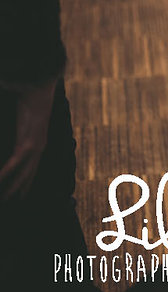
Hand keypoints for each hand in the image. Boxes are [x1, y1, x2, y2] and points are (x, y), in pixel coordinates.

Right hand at [0, 79, 56, 200]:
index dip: (23, 183)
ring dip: (11, 189)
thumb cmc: (28, 97)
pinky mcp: (30, 142)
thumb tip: (19, 131)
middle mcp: (38, 147)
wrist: (40, 85)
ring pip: (22, 175)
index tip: (17, 197)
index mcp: (35, 142)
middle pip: (27, 176)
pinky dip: (6, 175)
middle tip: (9, 206)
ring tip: (4, 203)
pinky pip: (16, 163)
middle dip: (18, 192)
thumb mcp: (19, 117)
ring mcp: (36, 146)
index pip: (28, 169)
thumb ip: (18, 129)